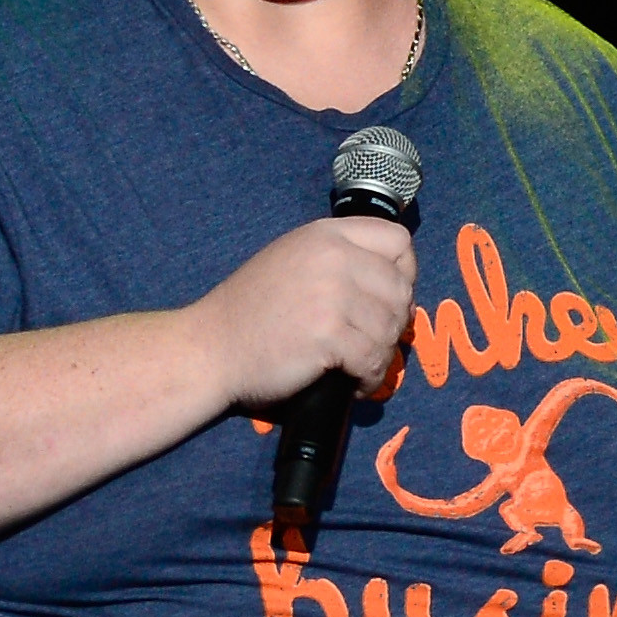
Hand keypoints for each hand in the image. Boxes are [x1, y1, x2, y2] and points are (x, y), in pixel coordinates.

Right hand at [190, 216, 417, 407]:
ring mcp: (331, 293)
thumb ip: (339, 258)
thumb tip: (394, 281)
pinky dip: (368, 378)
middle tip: (371, 343)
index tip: (388, 298)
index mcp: (326, 234)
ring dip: (381, 355)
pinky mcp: (328, 333)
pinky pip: (373, 359)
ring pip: (390, 328)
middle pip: (400, 289)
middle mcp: (333, 255)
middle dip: (393, 323)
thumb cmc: (251, 311)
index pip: (398, 240)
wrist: (211, 347)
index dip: (404, 272)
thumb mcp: (294, 260)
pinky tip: (352, 382)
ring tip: (359, 366)